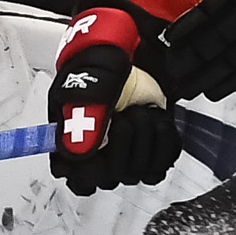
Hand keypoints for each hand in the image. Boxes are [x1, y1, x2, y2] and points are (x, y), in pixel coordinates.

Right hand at [48, 0, 179, 194]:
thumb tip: (77, 152)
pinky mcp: (150, 151)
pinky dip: (165, 138)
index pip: (77, 181)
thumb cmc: (98, 66)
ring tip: (140, 110)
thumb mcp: (84, 84)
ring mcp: (125, 155)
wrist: (126, 52)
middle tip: (124, 114)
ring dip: (146, 136)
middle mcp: (97, 155)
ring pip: (139, 172)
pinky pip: (163, 162)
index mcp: (70, 143)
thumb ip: (81, 117)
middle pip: (112, 178)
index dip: (92, 171)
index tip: (103, 151)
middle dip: (124, 141)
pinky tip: (156, 119)